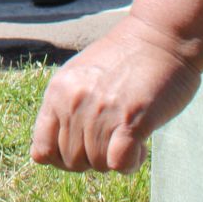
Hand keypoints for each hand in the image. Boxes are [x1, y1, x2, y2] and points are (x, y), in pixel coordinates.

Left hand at [31, 15, 202, 172]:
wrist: (161, 36)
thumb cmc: (125, 58)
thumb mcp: (81, 75)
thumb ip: (66, 104)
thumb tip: (57, 145)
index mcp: (57, 92)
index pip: (41, 150)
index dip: (60, 159)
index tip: (82, 150)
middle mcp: (73, 103)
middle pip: (72, 161)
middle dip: (93, 159)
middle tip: (112, 140)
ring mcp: (100, 112)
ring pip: (98, 165)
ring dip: (115, 159)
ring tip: (130, 136)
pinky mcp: (131, 120)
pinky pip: (119, 163)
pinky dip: (130, 164)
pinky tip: (140, 148)